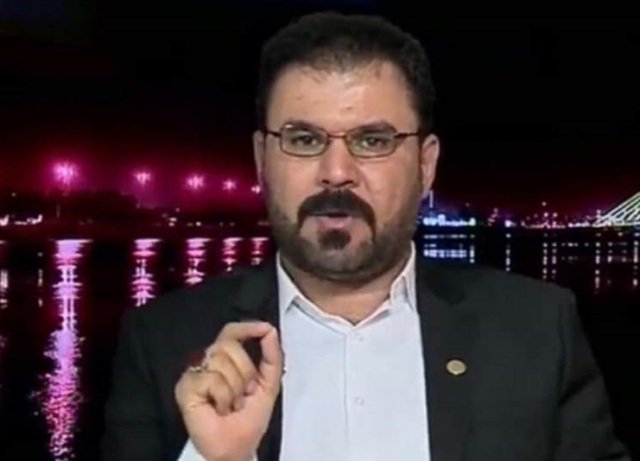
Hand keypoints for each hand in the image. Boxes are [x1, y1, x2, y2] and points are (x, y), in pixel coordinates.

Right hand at [175, 321, 282, 460]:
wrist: (236, 447)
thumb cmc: (249, 419)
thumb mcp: (268, 385)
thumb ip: (272, 356)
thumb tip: (270, 329)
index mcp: (228, 359)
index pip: (232, 332)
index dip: (246, 327)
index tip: (264, 329)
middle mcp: (209, 361)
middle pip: (229, 345)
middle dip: (245, 372)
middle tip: (244, 394)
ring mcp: (196, 372)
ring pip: (221, 361)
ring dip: (234, 389)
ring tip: (230, 405)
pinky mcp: (186, 386)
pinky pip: (211, 379)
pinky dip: (223, 397)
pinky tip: (218, 409)